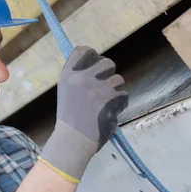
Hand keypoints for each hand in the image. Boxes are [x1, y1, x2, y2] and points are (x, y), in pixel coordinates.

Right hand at [40, 46, 127, 178]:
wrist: (73, 140)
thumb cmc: (70, 119)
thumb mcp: (66, 92)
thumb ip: (78, 77)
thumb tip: (96, 64)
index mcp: (68, 75)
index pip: (84, 51)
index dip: (93, 57)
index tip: (96, 66)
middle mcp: (82, 78)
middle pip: (107, 62)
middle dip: (109, 75)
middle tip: (104, 88)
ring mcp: (97, 88)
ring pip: (118, 80)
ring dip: (115, 92)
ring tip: (104, 105)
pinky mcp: (111, 99)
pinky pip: (124, 95)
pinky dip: (120, 105)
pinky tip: (108, 113)